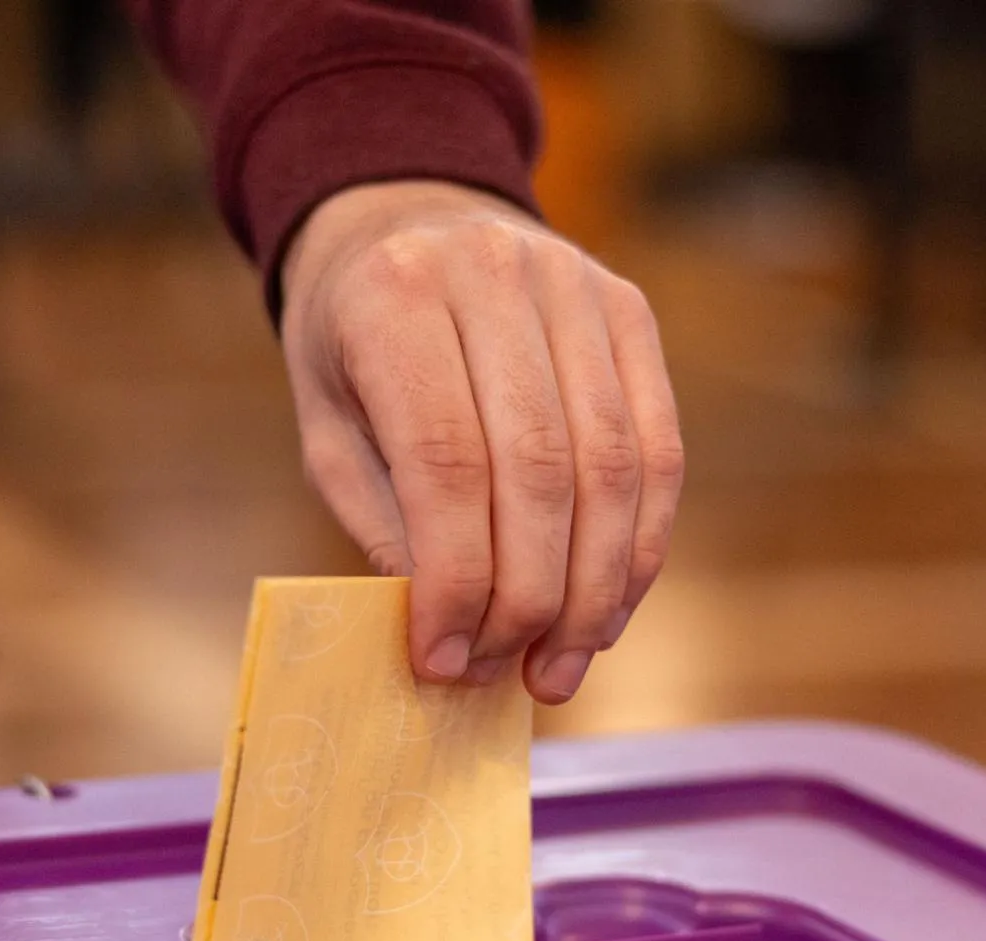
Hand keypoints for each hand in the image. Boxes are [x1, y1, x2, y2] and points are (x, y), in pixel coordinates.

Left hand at [279, 180, 683, 704]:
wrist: (405, 217)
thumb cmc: (353, 343)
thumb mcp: (328, 426)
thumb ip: (387, 521)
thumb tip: (454, 634)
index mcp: (396, 297)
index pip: (448, 460)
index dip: (456, 577)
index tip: (443, 660)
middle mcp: (495, 276)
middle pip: (541, 468)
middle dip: (529, 597)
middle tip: (508, 677)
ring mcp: (576, 285)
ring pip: (613, 465)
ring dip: (593, 588)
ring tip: (560, 668)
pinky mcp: (630, 310)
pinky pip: (657, 446)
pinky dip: (639, 543)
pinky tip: (606, 611)